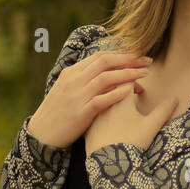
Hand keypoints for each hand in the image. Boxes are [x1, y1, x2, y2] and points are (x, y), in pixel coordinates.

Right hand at [25, 49, 152, 148]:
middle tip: (147, 60)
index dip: (121, 54)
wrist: (42, 134)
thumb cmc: (58, 113)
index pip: (99, 56)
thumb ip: (84, 80)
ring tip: (144, 74)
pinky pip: (101, 99)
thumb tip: (107, 74)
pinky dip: (116, 93)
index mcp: (71, 73)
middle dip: (129, 59)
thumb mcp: (67, 90)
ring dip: (128, 74)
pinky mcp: (80, 112)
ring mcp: (77, 96)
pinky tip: (130, 91)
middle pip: (105, 62)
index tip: (137, 55)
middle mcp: (74, 80)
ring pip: (106, 78)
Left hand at [84, 80, 178, 155]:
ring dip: (111, 94)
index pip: (128, 75)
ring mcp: (94, 111)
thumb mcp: (151, 126)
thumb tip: (174, 99)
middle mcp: (105, 100)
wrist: (110, 165)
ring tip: (121, 103)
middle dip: (123, 81)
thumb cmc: (132, 143)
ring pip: (101, 95)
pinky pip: (93, 110)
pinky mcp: (87, 123)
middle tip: (133, 89)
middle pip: (113, 82)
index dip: (136, 75)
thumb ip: (164, 110)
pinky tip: (108, 118)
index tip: (142, 81)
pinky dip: (101, 108)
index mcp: (121, 96)